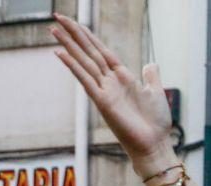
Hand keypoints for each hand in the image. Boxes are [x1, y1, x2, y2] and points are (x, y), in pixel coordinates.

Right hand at [51, 14, 174, 174]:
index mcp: (123, 77)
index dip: (89, 36)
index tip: (75, 22)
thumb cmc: (156, 122)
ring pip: (84, 62)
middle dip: (74, 34)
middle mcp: (110, 82)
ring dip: (69, 44)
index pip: (102, 51)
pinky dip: (73, 66)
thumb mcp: (156, 92)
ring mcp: (105, 91)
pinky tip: (60, 53)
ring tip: (53, 28)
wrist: (155, 144)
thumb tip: (150, 63)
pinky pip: (85, 80)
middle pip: (89, 52)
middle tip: (56, 16)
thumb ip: (151, 76)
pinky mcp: (102, 102)